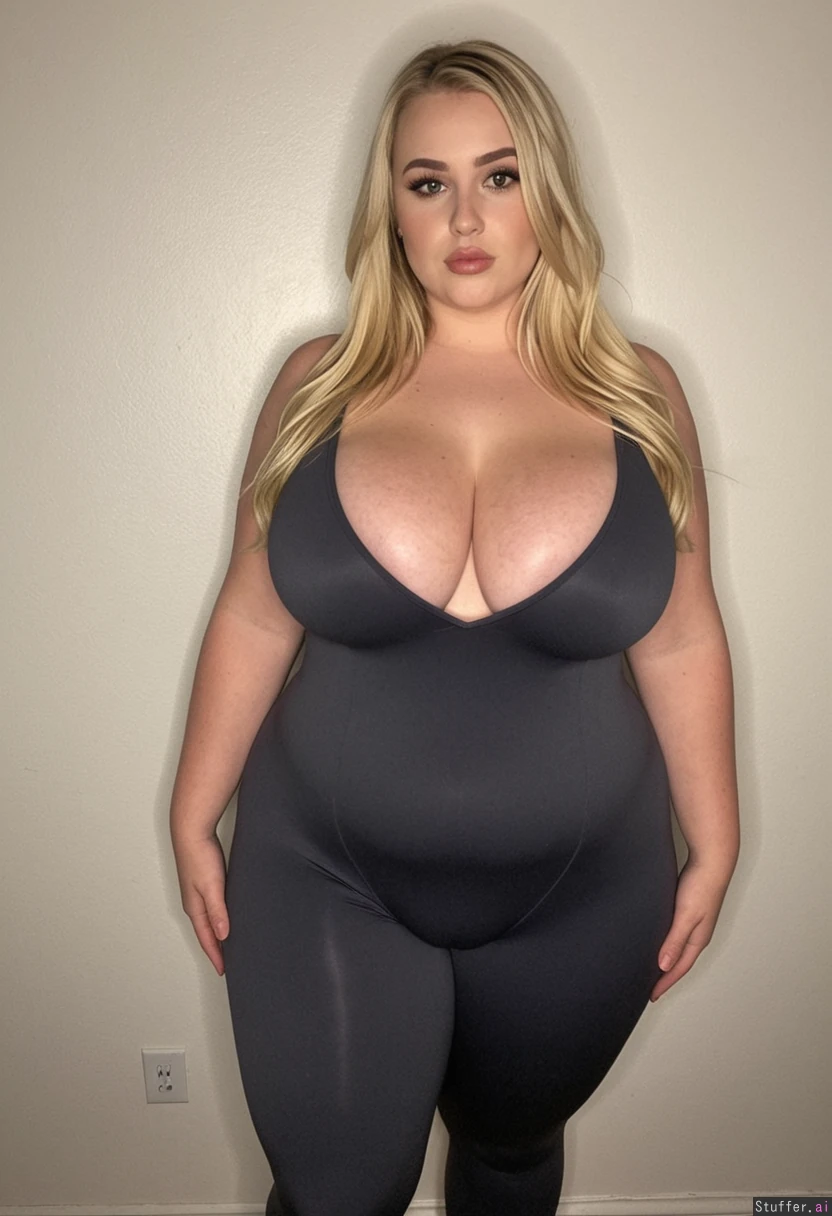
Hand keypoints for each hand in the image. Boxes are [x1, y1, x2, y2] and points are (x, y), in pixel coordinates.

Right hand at [171, 832, 228, 976]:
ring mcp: (197, 893)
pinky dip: (218, 918)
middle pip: (206, 933)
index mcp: (195, 908)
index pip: (206, 939)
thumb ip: (217, 911)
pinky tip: (226, 916)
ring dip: (216, 934)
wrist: (191, 830)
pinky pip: (211, 908)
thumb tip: (222, 935)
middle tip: (227, 963)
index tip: (224, 970)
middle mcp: (194, 903)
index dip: (216, 956)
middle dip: (215, 949)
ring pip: (208, 921)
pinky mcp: (203, 882)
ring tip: (227, 945)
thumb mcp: (212, 886)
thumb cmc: (200, 856)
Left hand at [650, 855, 735, 1001]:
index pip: (679, 968)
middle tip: (651, 988)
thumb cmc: (701, 886)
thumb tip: (664, 966)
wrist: (712, 860)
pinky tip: (659, 941)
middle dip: (667, 977)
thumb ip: (675, 941)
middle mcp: (698, 934)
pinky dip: (668, 943)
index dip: (665, 983)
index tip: (652, 996)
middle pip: (680, 962)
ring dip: (668, 960)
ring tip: (654, 970)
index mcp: (698, 939)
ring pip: (679, 948)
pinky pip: (677, 934)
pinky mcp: (689, 910)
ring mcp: (695, 922)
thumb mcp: (686, 916)